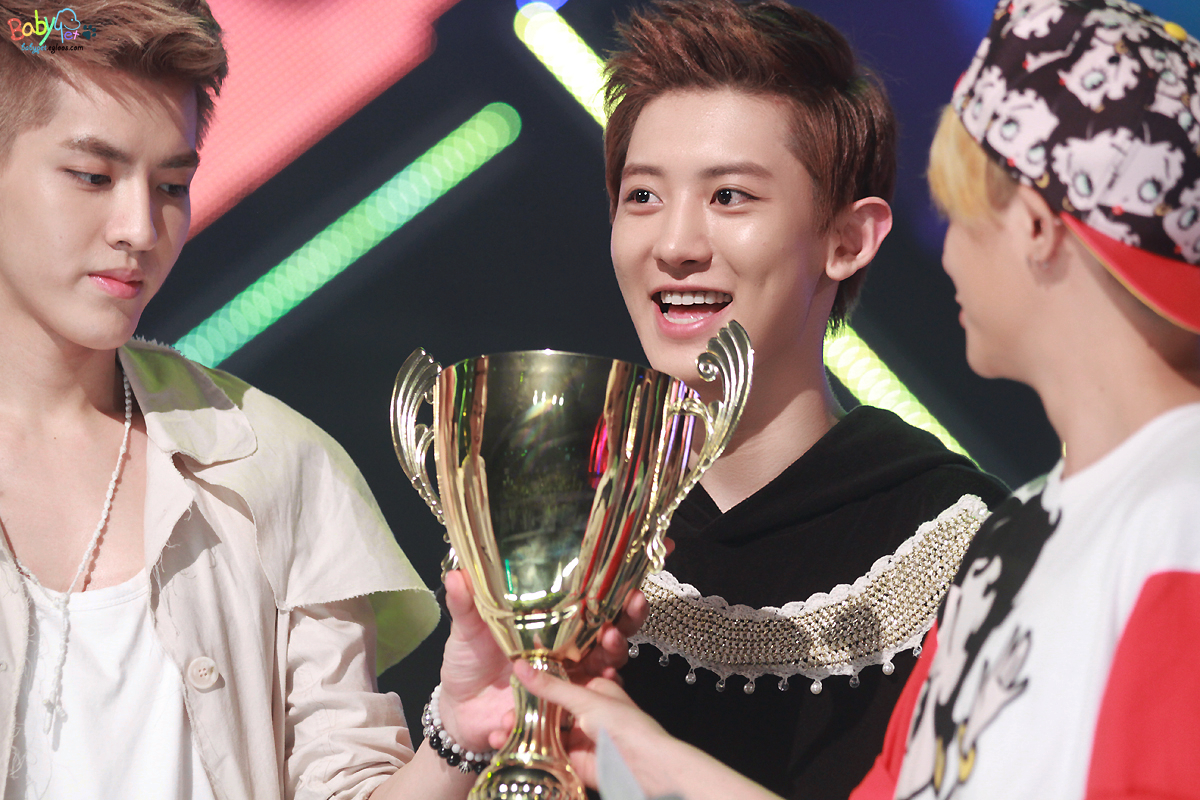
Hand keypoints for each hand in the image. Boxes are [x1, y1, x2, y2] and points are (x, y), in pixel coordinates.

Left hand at [438, 571, 650, 751]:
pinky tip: (566, 709)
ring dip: (609, 670)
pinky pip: (571, 720)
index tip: (631, 589)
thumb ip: (466, 605)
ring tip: (606, 664)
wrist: (458, 709)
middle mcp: (569, 656)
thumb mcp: (467, 630)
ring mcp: (566, 688)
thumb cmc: (469, 661)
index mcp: (554, 627)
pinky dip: (570, 716)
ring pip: (602, 679)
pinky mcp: (557, 717)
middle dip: (622, 633)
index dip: (619, 599)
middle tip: (615, 630)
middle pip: (610, 642)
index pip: (595, 608)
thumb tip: (458, 574)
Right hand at [513, 659, 669, 788]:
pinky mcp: (576, 761)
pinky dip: (529, 753)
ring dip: (522, 733)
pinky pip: (548, 755)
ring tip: (498, 735)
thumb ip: (551, 687)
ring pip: (544, 733)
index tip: (509, 686)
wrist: (644, 768)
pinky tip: (509, 750)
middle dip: (522, 713)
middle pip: (548, 710)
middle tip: (501, 716)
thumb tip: (521, 667)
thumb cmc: (627, 726)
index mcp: (593, 688)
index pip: (558, 682)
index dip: (533, 685)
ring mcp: (580, 737)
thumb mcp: (585, 699)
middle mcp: (586, 712)